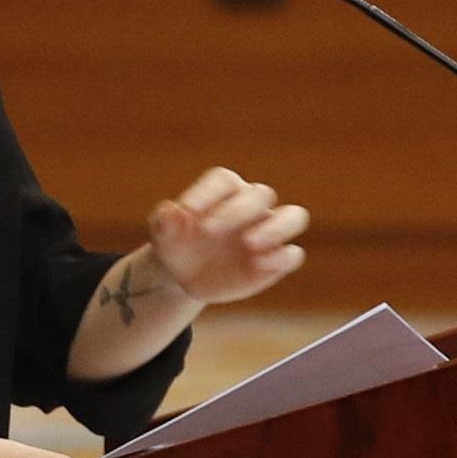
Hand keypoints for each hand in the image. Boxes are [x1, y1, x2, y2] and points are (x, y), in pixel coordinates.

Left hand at [145, 166, 309, 306]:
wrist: (186, 276)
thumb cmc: (176, 246)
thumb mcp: (163, 235)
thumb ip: (164, 222)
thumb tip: (170, 211)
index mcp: (224, 191)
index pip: (224, 181)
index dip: (207, 192)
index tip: (185, 212)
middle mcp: (252, 206)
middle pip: (260, 194)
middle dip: (236, 210)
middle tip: (209, 231)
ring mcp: (268, 232)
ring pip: (293, 216)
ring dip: (276, 227)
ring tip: (250, 244)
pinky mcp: (277, 261)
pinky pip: (292, 254)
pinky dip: (281, 258)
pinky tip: (257, 265)